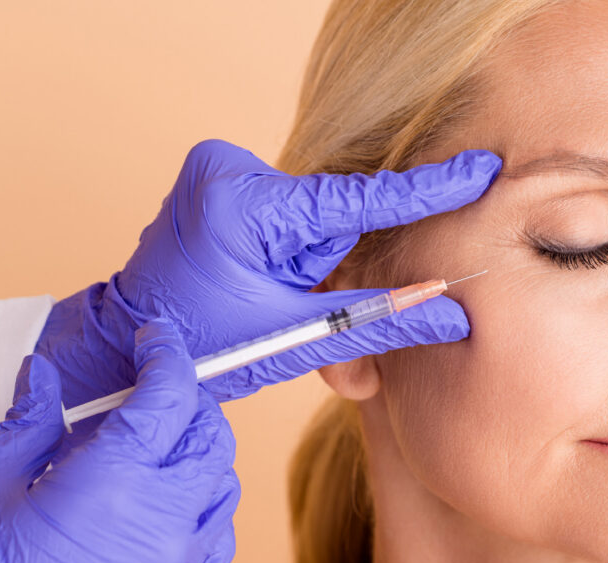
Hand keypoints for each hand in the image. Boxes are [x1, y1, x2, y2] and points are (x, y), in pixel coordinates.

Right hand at [0, 319, 237, 562]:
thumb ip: (28, 423)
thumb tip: (44, 379)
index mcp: (116, 482)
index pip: (171, 394)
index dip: (168, 354)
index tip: (158, 339)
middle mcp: (166, 522)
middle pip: (211, 435)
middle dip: (187, 402)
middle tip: (149, 395)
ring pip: (223, 485)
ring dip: (198, 455)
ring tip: (151, 452)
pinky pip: (217, 537)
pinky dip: (202, 507)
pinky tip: (163, 507)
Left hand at [36, 140, 500, 411]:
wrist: (127, 342)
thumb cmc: (202, 348)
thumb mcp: (295, 339)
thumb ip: (379, 321)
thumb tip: (453, 314)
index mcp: (245, 206)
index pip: (359, 200)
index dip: (426, 192)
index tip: (480, 169)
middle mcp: (231, 171)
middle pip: (334, 214)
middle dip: (342, 266)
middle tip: (315, 309)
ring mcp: (220, 170)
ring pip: (312, 217)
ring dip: (316, 264)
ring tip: (280, 308)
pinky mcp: (218, 178)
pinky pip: (287, 213)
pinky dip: (295, 251)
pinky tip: (269, 285)